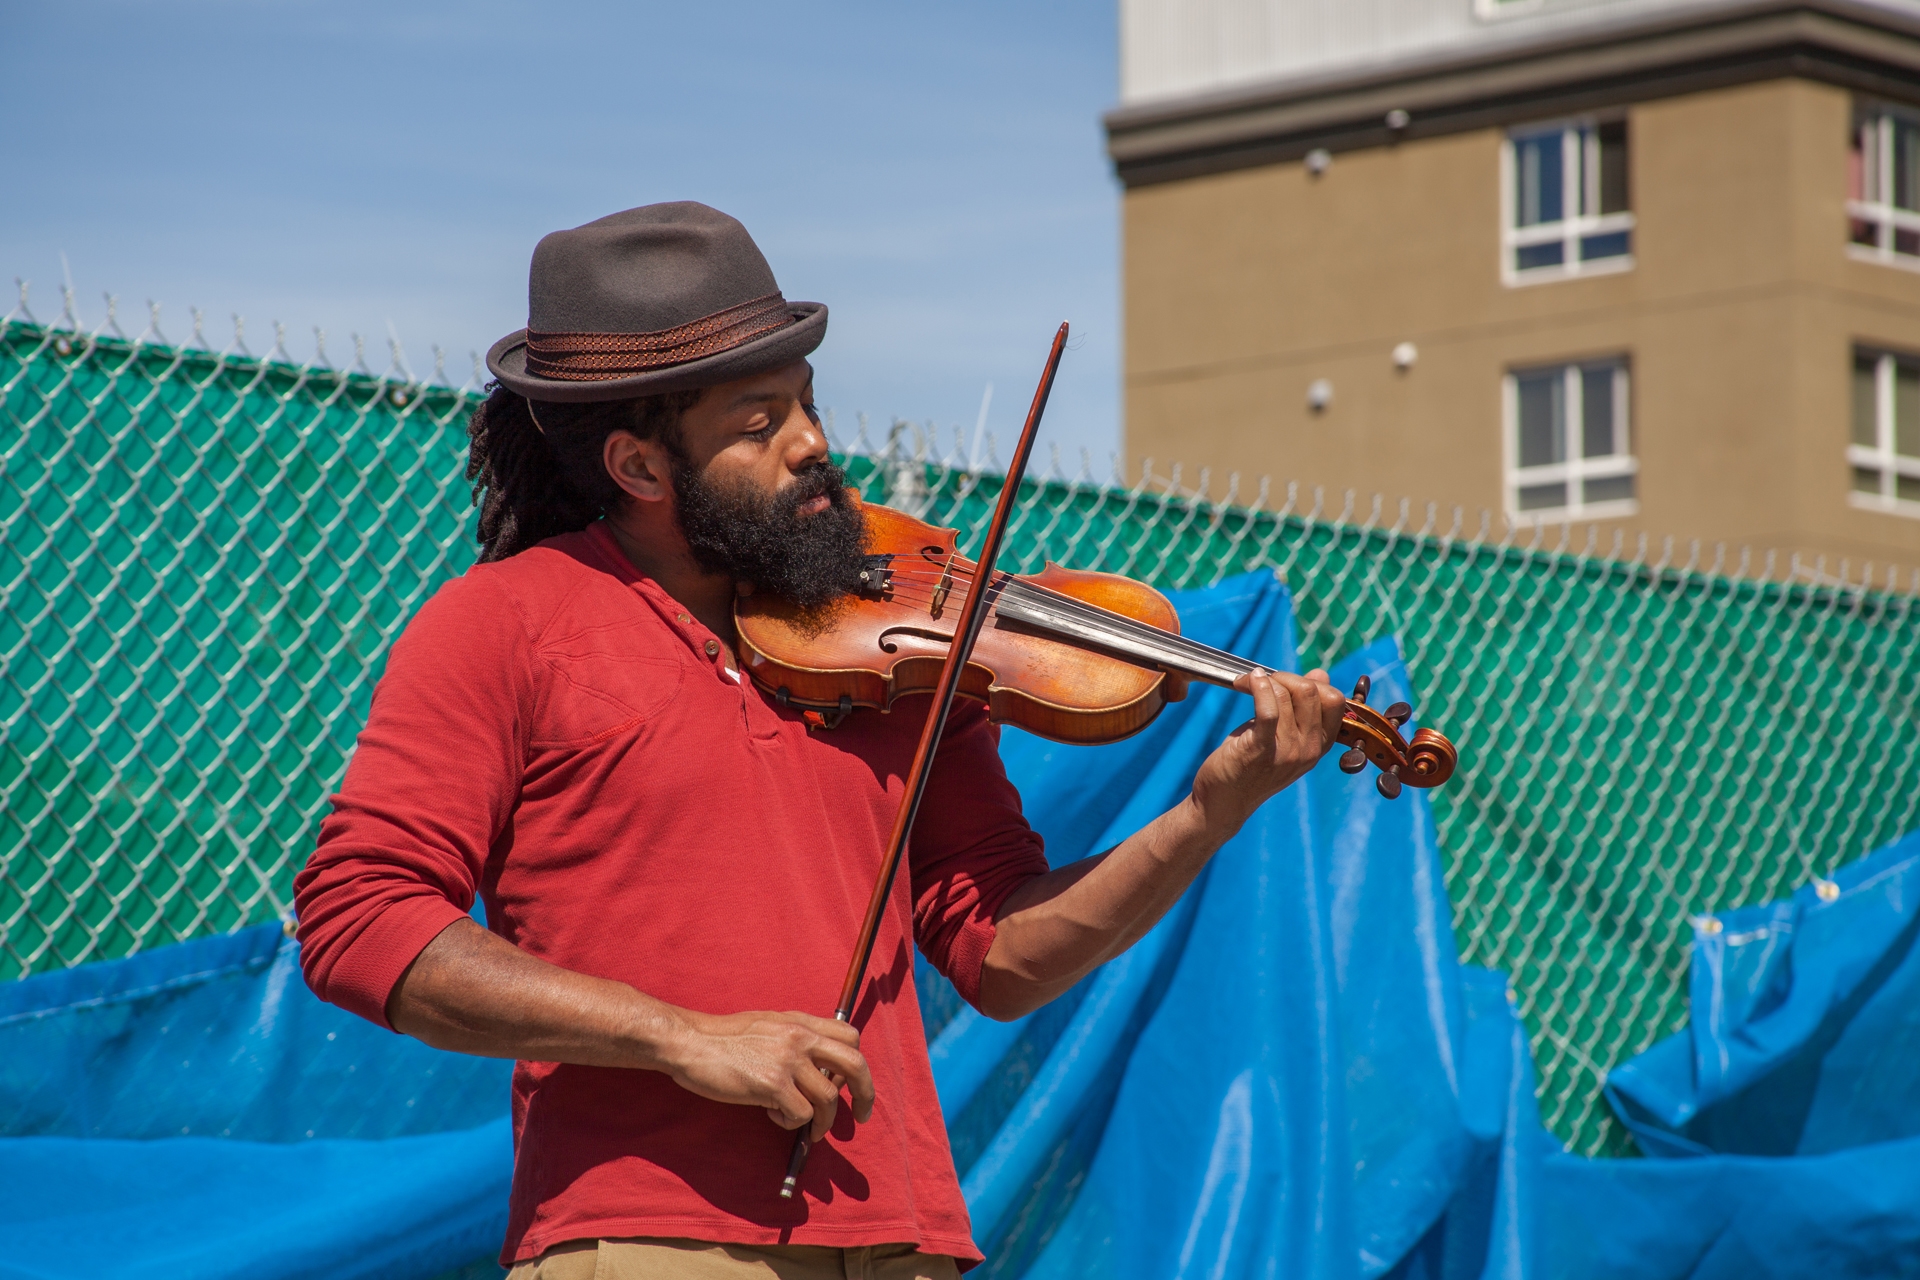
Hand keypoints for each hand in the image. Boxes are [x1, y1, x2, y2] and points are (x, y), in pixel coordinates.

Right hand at [662, 1009, 875, 1141]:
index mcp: (801, 1022)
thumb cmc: (724, 1039)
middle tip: (863, 1117)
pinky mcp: (773, 1084)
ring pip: (828, 1098)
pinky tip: (772, 1115)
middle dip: (865, 1094)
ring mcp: (788, 1061)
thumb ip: (795, 1038)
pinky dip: (791, 1122)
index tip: (846, 1082)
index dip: (855, 1061)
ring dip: (821, 1120)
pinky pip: (801, 1114)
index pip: (850, 1036)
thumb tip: (817, 1067)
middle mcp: (800, 1037)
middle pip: (855, 1064)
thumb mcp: (768, 1025)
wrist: (691, 1043)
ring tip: (805, 1126)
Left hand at [1189, 667, 1345, 836]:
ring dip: (1264, 680)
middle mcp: (1309, 750)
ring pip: (1289, 695)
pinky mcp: (1261, 750)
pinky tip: (1246, 682)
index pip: (1335, 700)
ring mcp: (1288, 752)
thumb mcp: (1283, 735)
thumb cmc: (1249, 764)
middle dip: (1286, 676)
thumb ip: (1302, 708)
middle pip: (1314, 692)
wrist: (1224, 802)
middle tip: (1262, 681)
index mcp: (1319, 745)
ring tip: (1246, 683)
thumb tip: (1320, 674)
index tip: (1285, 682)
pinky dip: (1258, 687)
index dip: (1311, 682)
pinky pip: (1268, 708)